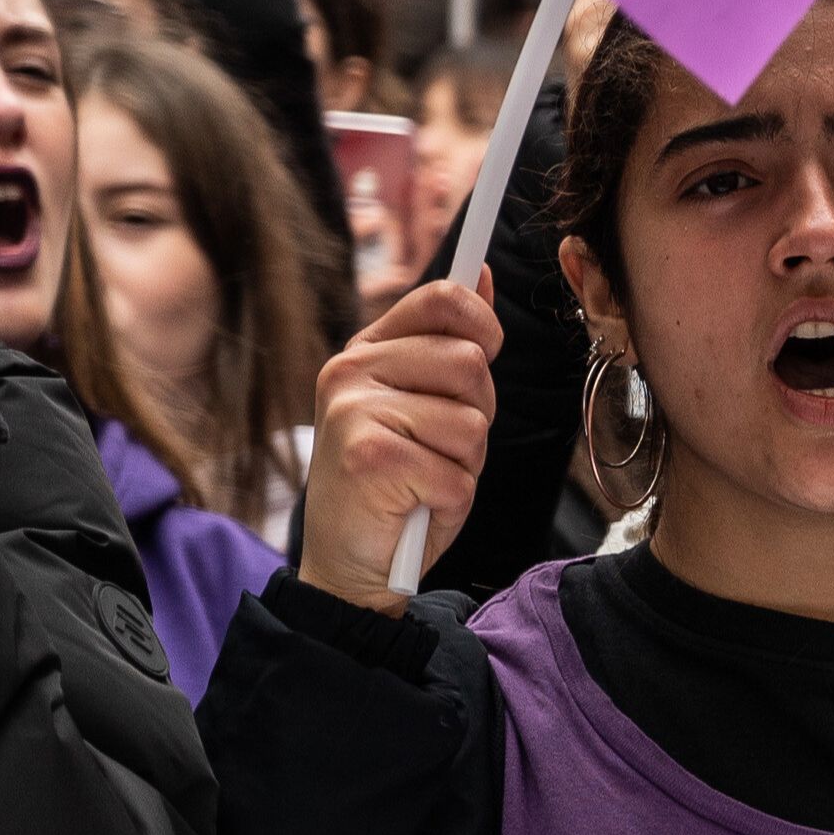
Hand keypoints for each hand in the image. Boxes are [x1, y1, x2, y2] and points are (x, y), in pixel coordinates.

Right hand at [302, 276, 497, 608]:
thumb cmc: (397, 480)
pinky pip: (458, 471)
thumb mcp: (424, 403)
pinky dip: (452, 498)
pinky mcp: (368, 459)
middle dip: (478, 413)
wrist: (349, 561)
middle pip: (470, 362)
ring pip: (471, 421)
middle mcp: (351, 372)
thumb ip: (449, 342)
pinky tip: (416, 505)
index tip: (483, 354)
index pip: (443, 299)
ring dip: (465, 461)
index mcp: (365, 351)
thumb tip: (480, 273)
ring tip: (424, 477)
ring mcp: (354, 413)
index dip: (484, 327)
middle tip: (439, 446)